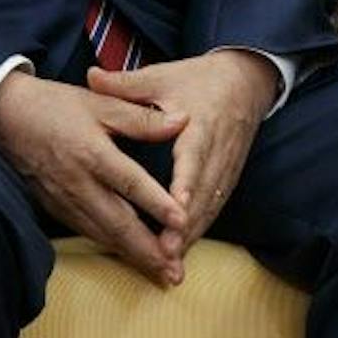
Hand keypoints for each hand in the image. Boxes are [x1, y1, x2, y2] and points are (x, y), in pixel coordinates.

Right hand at [0, 70, 189, 285]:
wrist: (6, 119)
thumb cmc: (57, 106)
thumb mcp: (101, 102)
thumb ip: (142, 117)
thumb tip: (183, 120)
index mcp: (92, 153)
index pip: (130, 183)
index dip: (157, 203)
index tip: (182, 221)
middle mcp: (78, 184)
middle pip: (117, 223)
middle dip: (148, 251)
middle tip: (175, 272)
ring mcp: (66, 200)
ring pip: (103, 235)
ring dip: (133, 256)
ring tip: (161, 273)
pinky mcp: (57, 209)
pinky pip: (88, 233)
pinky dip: (112, 248)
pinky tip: (131, 257)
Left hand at [88, 49, 279, 263]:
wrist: (247, 80)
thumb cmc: (198, 79)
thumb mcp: (162, 76)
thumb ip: (126, 83)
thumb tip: (90, 76)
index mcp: (202, 121)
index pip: (194, 156)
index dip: (186, 182)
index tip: (175, 205)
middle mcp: (219, 147)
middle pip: (204, 191)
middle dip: (186, 223)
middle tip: (165, 252)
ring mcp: (228, 164)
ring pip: (211, 203)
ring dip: (193, 232)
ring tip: (171, 260)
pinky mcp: (230, 174)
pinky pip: (216, 205)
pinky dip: (200, 227)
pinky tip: (183, 247)